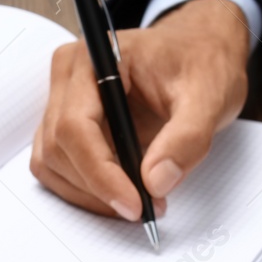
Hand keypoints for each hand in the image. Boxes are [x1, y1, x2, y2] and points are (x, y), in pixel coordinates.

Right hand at [31, 0, 251, 219]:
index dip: (99, 172)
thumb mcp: (209, 96)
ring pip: (52, 163)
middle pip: (58, 148)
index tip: (133, 204)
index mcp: (96, 58)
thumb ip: (187, 138)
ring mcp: (64, 102)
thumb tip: (156, 182)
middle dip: (98, 188)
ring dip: (89, 194)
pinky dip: (87, 190)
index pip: (75, 125)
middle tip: (144, 208)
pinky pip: (60, 168)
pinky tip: (123, 192)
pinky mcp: (69, 126)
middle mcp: (70, 77)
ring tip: (138, 201)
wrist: (199, 53)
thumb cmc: (200, 63)